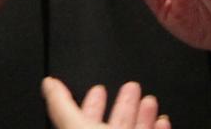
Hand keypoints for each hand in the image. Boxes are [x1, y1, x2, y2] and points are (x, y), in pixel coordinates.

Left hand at [41, 77, 169, 128]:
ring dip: (144, 115)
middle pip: (115, 124)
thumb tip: (47, 84)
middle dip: (124, 104)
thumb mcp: (74, 125)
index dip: (91, 103)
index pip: (84, 119)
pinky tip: (163, 120)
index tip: (99, 88)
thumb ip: (60, 105)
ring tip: (150, 99)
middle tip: (132, 86)